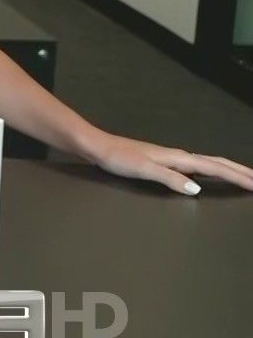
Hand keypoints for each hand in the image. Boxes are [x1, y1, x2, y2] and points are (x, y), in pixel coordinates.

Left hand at [81, 131, 252, 195]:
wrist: (99, 147)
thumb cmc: (119, 158)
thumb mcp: (144, 170)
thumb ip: (170, 179)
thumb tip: (197, 189)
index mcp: (179, 158)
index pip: (216, 168)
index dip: (238, 177)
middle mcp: (180, 156)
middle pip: (218, 163)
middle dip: (241, 172)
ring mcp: (173, 159)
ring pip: (210, 164)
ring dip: (229, 170)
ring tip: (245, 177)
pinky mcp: (165, 162)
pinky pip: (198, 167)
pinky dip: (212, 171)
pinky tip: (210, 177)